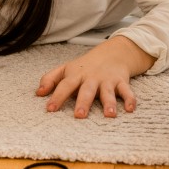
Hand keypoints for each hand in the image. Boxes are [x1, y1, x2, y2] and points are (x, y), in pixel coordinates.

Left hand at [36, 36, 154, 117]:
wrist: (112, 52)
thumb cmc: (85, 66)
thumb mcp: (66, 69)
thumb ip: (50, 79)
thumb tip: (38, 93)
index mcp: (76, 75)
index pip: (64, 86)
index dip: (57, 97)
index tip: (50, 109)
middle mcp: (91, 78)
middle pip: (87, 90)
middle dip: (83, 102)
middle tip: (79, 116)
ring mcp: (107, 80)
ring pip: (108, 92)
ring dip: (109, 103)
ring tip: (110, 115)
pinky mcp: (121, 81)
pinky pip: (127, 91)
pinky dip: (130, 99)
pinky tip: (130, 109)